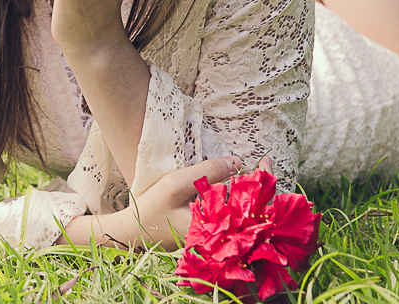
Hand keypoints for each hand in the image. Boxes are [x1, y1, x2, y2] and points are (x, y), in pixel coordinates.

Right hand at [57, 156, 254, 249]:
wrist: (133, 233)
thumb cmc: (152, 208)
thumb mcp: (176, 184)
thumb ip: (207, 172)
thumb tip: (238, 161)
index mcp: (217, 227)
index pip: (252, 204)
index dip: (263, 181)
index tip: (266, 161)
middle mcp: (220, 237)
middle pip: (253, 211)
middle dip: (262, 186)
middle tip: (265, 163)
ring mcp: (216, 238)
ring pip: (244, 214)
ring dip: (251, 193)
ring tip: (255, 172)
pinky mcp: (210, 236)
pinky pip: (233, 217)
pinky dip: (238, 201)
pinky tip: (237, 187)